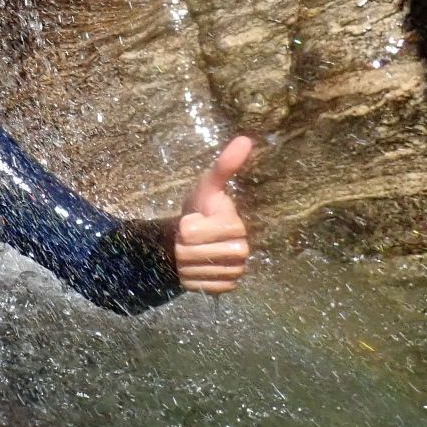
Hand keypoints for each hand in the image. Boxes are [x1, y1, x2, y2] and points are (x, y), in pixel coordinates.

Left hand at [172, 135, 252, 293]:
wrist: (196, 237)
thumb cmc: (202, 208)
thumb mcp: (207, 186)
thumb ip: (224, 166)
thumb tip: (245, 140)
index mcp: (236, 226)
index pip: (191, 232)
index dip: (185, 226)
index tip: (194, 219)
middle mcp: (242, 251)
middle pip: (189, 253)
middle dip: (182, 244)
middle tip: (190, 237)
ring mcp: (236, 271)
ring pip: (191, 271)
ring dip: (183, 262)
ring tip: (193, 250)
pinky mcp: (227, 287)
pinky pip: (197, 286)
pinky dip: (189, 277)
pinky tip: (196, 267)